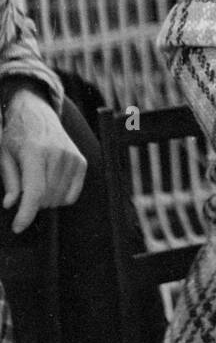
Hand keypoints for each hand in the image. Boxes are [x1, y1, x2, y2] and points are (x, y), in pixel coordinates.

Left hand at [0, 86, 85, 232]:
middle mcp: (57, 153)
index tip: (17, 227)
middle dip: (32, 204)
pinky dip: (60, 198)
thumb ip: (10, 181)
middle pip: (46, 199)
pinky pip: (72, 196)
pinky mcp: (80, 162)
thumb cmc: (17, 136)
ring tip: (37, 184)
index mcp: (34, 151)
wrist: (37, 115)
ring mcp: (72, 157)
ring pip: (59, 199)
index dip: (26, 214)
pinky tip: (50, 186)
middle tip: (24, 192)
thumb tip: (11, 204)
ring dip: (45, 201)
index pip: (34, 192)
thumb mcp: (4, 155)